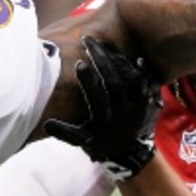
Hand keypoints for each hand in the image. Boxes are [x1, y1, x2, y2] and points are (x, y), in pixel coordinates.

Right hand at [44, 37, 160, 181]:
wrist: (130, 153)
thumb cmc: (100, 143)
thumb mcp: (81, 141)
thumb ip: (64, 132)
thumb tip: (45, 123)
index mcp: (104, 121)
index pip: (96, 97)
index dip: (88, 80)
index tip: (79, 63)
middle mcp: (123, 113)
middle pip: (114, 82)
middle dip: (101, 60)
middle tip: (89, 41)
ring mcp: (139, 107)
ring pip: (132, 79)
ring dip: (119, 61)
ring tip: (105, 46)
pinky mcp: (150, 102)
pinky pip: (149, 83)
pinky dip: (142, 69)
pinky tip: (135, 56)